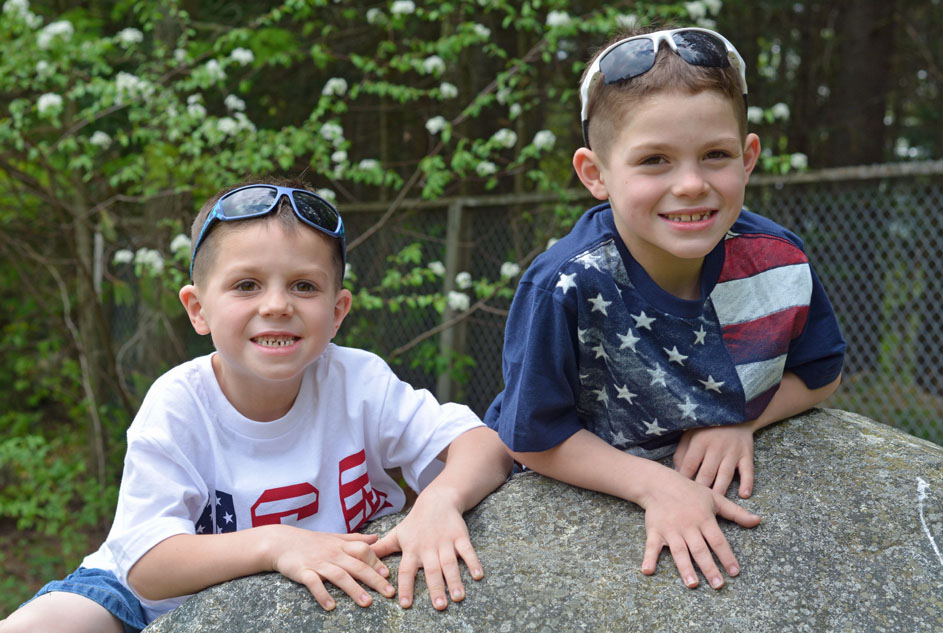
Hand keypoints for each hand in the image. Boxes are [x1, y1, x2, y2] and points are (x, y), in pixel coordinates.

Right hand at [267, 527, 394, 609]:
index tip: (388, 575)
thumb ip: (356, 539)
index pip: (364, 551)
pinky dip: (323, 594)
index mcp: (341, 545)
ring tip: (367, 603)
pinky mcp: (303, 571)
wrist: (281, 541)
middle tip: (388, 592)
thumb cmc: (311, 541)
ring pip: (339, 575)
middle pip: (357, 566)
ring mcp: (318, 563)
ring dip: (354, 589)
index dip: (376, 562)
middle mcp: (332, 553)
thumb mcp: (335, 537)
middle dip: (374, 579)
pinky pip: (314, 583)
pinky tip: (331, 606)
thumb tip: (376, 538)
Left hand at [371, 487, 482, 609]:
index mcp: (411, 549)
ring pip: (450, 563)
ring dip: (455, 580)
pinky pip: (467, 551)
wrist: (437, 500)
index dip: (405, 586)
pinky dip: (473, 562)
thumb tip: (357, 558)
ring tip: (458, 597)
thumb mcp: (397, 534)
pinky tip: (478, 576)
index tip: (405, 604)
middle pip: (431, 570)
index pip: (406, 570)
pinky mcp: (460, 536)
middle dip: (435, 588)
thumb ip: (380, 549)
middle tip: (439, 606)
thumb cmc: (415, 522)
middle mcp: (428, 547)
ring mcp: (445, 542)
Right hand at [639, 469, 760, 588]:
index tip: (735, 572)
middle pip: (700, 549)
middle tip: (718, 585)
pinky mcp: (655, 531)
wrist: (659, 483)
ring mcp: (671, 529)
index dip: (727, 556)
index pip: (718, 541)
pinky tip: (647, 571)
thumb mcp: (715, 498)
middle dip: (709, 568)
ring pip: (679, 551)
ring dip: (685, 568)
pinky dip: (649, 558)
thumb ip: (736, 513)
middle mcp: (688, 526)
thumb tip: (758, 521)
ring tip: (693, 584)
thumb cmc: (690, 492)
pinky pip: (652, 546)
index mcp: (704, 518)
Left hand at [674, 423, 755, 497]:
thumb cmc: (707, 428)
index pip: (690, 464)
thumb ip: (682, 452)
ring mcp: (733, 452)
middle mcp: (716, 448)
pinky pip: (748, 471)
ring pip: (725, 475)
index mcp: (700, 442)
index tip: (679, 492)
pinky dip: (747, 483)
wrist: (735, 414)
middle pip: (707, 473)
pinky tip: (744, 495)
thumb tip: (676, 472)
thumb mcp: (690, 434)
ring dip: (720, 490)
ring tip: (715, 503)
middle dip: (701, 489)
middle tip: (695, 504)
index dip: (684, 478)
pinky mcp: (746, 455)